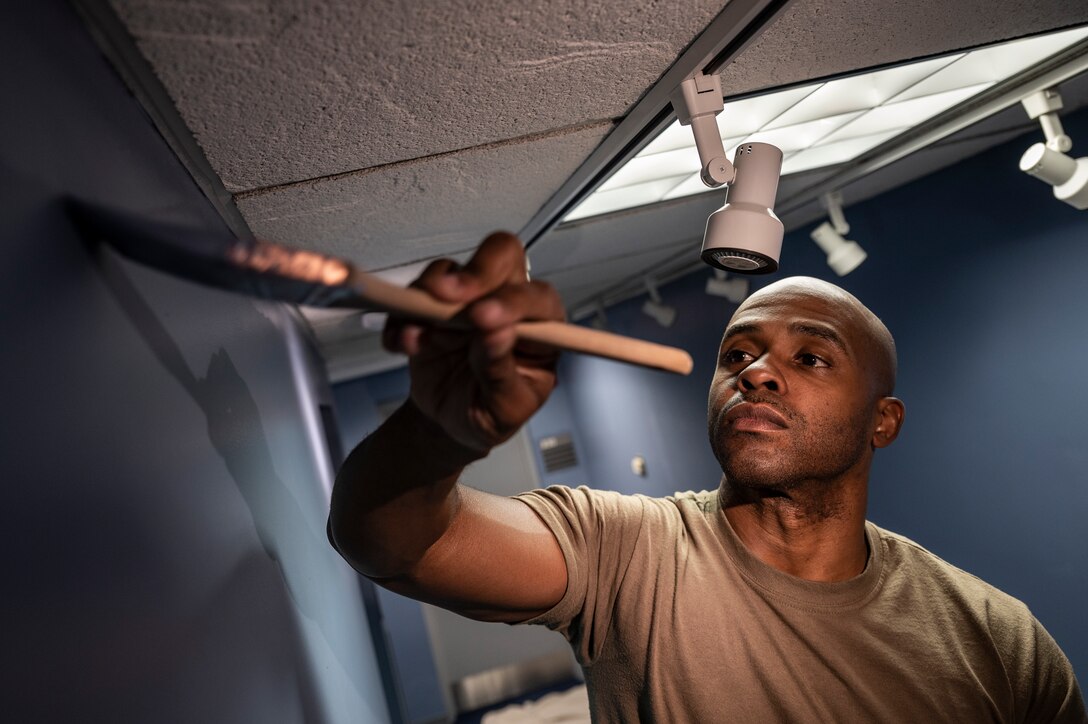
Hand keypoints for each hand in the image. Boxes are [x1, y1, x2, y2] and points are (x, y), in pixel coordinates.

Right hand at [382, 232, 564, 452]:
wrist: (453, 421)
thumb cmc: (493, 413)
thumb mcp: (506, 408)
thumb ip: (502, 373)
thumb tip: (497, 334)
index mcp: (541, 325)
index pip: (536, 297)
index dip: (511, 301)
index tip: (483, 317)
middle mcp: (506, 300)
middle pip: (501, 255)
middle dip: (476, 271)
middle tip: (446, 295)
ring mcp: (466, 300)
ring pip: (449, 270)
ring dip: (427, 297)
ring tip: (414, 338)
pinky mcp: (430, 306)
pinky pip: (411, 296)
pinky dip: (399, 316)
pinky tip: (400, 344)